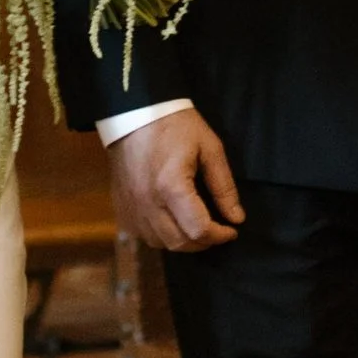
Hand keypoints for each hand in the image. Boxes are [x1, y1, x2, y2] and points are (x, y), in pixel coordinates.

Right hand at [108, 108, 243, 253]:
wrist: (133, 113)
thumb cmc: (175, 125)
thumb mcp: (209, 148)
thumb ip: (223, 186)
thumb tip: (236, 218)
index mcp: (171, 187)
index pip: (198, 230)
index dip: (220, 235)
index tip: (231, 229)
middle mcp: (148, 204)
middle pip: (180, 243)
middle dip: (204, 242)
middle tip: (217, 230)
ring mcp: (131, 208)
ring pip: (160, 244)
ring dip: (182, 241)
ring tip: (195, 227)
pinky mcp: (121, 207)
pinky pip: (142, 236)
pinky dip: (160, 236)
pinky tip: (171, 223)